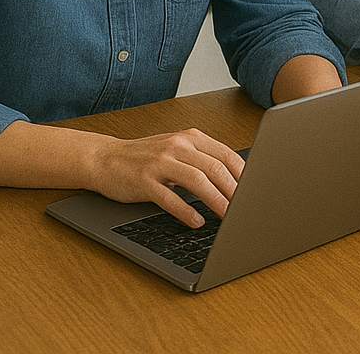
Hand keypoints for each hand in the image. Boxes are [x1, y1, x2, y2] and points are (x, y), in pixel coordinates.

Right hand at [86, 129, 245, 226]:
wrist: (104, 158)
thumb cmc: (145, 157)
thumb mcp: (177, 150)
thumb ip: (203, 159)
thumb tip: (235, 181)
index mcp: (190, 138)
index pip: (227, 155)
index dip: (244, 175)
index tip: (254, 191)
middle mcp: (177, 146)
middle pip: (216, 169)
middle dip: (234, 192)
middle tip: (245, 209)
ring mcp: (160, 163)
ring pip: (197, 181)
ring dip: (216, 202)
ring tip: (227, 217)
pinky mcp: (144, 181)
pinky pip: (170, 198)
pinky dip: (186, 211)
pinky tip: (196, 222)